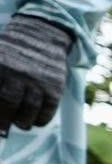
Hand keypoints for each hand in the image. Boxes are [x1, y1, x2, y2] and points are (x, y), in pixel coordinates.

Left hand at [0, 16, 71, 131]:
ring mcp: (37, 80)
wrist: (41, 35)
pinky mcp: (54, 86)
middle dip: (4, 120)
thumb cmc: (12, 51)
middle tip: (3, 128)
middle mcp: (17, 73)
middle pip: (8, 104)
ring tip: (21, 124)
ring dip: (23, 122)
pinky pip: (48, 109)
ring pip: (29, 110)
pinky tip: (36, 121)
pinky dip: (41, 119)